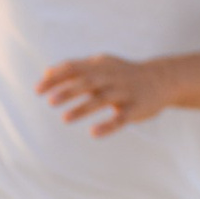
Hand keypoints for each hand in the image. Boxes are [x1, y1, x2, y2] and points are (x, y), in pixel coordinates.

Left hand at [38, 51, 169, 133]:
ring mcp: (125, 92)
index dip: (55, 78)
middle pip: (87, 82)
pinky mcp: (136, 108)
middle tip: (49, 102)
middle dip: (68, 91)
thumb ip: (75, 68)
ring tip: (65, 119)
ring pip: (102, 99)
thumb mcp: (101, 65)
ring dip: (83, 108)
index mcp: (100, 66)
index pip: (74, 68)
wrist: (162, 79)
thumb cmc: (124, 74)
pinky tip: (94, 133)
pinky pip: (121, 118)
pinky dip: (108, 125)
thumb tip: (47, 72)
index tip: (37, 89)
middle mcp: (112, 77)